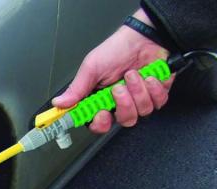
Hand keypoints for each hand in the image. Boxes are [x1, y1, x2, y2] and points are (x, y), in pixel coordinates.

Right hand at [52, 9, 173, 133]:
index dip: (100, 123)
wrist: (143, 36)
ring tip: (133, 74)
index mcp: (101, 100)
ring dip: (138, 91)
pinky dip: (154, 87)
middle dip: (124, 104)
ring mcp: (140, 100)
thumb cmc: (116, 49)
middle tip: (118, 88)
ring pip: (142, 112)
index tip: (101, 113)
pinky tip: (148, 75)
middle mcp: (120, 103)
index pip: (99, 124)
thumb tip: (58, 103)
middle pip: (123, 121)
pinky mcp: (157, 94)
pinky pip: (158, 102)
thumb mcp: (91, 68)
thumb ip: (76, 89)